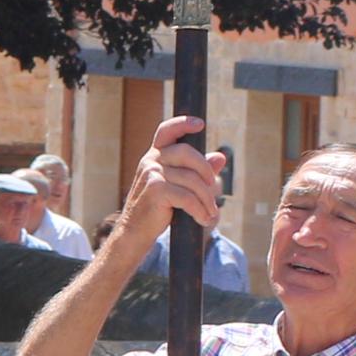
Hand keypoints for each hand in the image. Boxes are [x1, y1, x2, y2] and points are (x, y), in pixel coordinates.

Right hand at [124, 117, 225, 241]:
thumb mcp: (178, 187)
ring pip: (192, 179)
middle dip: (206, 171)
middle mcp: (151, 160)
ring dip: (206, 199)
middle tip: (213, 188)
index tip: (200, 124)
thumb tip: (220, 157)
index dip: (182, 123)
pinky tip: (203, 219)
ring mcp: (152, 174)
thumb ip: (198, 171)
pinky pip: (188, 197)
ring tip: (211, 212)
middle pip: (187, 153)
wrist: (134, 231)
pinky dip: (200, 210)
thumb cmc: (156, 209)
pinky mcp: (156, 190)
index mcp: (155, 156)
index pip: (166, 131)